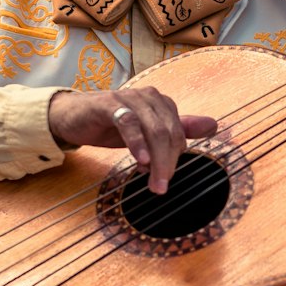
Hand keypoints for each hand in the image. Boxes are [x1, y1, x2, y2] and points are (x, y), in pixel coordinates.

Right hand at [48, 88, 217, 194]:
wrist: (72, 117)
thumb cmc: (111, 125)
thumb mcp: (146, 132)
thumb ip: (178, 129)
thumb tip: (213, 125)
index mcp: (161, 103)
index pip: (179, 134)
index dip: (175, 159)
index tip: (164, 181)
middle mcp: (149, 97)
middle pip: (169, 133)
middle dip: (168, 163)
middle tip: (160, 188)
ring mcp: (129, 98)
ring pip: (153, 130)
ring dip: (156, 160)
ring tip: (153, 183)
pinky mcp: (109, 104)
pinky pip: (128, 123)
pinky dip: (137, 143)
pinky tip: (140, 161)